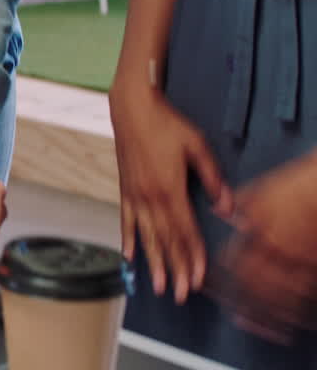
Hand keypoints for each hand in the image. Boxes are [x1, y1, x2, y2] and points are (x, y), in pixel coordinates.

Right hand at [111, 81, 231, 303]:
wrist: (131, 108)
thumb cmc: (165, 123)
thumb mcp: (197, 147)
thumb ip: (211, 178)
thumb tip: (225, 207)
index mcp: (169, 188)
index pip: (185, 230)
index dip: (194, 256)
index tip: (199, 278)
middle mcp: (149, 196)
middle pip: (165, 240)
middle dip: (175, 269)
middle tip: (181, 294)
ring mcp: (134, 194)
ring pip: (146, 236)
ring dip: (153, 262)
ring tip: (159, 285)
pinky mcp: (125, 189)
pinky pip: (126, 220)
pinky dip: (128, 239)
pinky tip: (130, 256)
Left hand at [215, 154, 316, 342]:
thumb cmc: (299, 185)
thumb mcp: (261, 189)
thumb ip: (237, 203)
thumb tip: (218, 210)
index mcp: (260, 232)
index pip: (233, 262)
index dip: (220, 277)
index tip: (209, 288)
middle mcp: (279, 251)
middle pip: (257, 286)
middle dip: (244, 305)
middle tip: (236, 319)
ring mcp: (301, 261)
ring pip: (283, 295)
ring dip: (270, 315)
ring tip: (262, 329)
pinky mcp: (316, 265)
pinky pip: (306, 294)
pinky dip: (298, 311)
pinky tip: (292, 320)